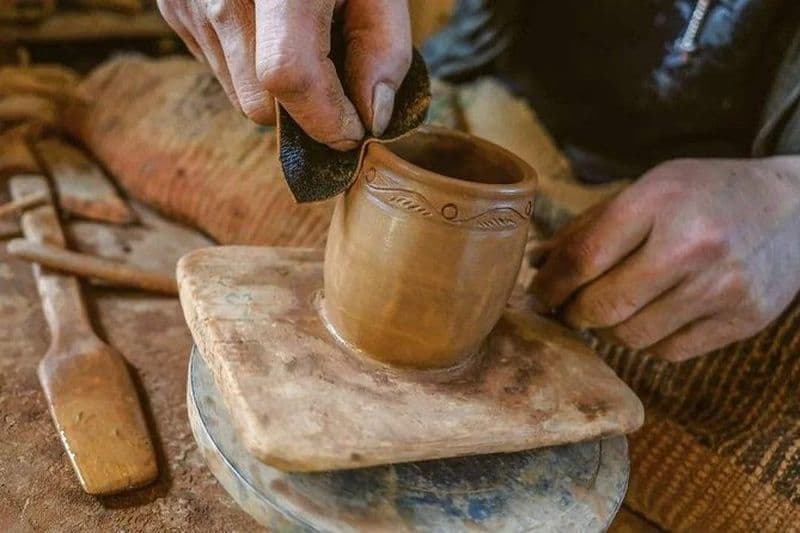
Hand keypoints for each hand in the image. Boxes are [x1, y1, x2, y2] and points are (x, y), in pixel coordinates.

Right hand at [157, 0, 411, 149]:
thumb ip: (383, 48)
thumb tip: (371, 119)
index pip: (288, 74)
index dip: (326, 117)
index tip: (354, 131)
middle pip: (259, 104)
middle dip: (304, 107)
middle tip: (333, 71)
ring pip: (237, 94)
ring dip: (275, 87)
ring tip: (299, 32)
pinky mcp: (172, 4)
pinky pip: (216, 67)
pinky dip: (248, 62)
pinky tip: (265, 21)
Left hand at [530, 157, 799, 361]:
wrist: (794, 209)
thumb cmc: (704, 195)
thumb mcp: (647, 190)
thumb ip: (588, 227)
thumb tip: (535, 262)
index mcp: (660, 201)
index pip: (583, 257)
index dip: (549, 283)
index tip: (538, 293)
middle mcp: (693, 245)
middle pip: (603, 305)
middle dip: (573, 312)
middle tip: (567, 308)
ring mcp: (723, 286)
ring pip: (632, 336)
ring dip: (609, 329)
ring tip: (612, 308)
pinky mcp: (743, 320)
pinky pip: (668, 352)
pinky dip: (647, 341)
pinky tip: (650, 316)